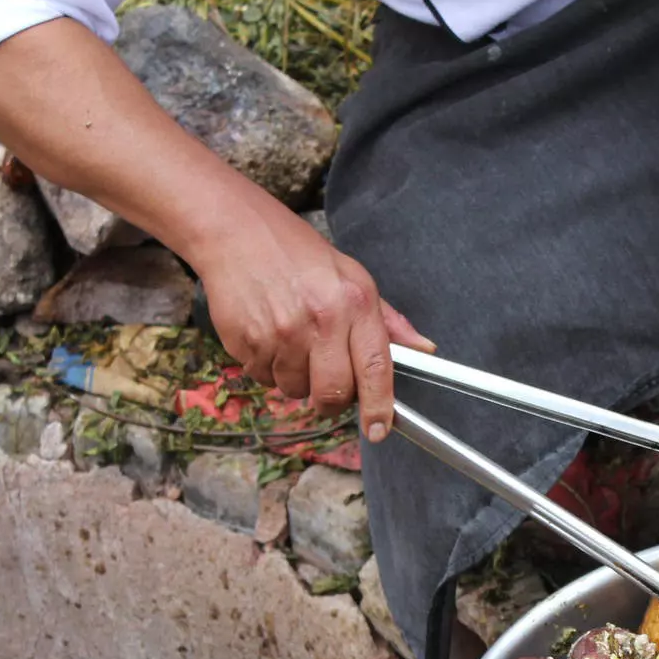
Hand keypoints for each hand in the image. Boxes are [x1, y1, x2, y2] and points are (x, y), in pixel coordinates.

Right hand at [188, 211, 432, 444]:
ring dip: (296, 378)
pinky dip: (268, 367)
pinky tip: (268, 333)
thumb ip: (387, 321)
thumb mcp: (352, 275)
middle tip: (328, 385)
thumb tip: (423, 350)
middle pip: (333, 394)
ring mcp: (280, 333)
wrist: (235, 230)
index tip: (380, 429)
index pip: (375, 368)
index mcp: (353, 302)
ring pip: (295, 390)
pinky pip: (263, 379)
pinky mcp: (247, 341)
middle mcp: (319, 320)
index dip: (379, 406)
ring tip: (291, 340)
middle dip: (332, 401)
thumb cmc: (297, 253)